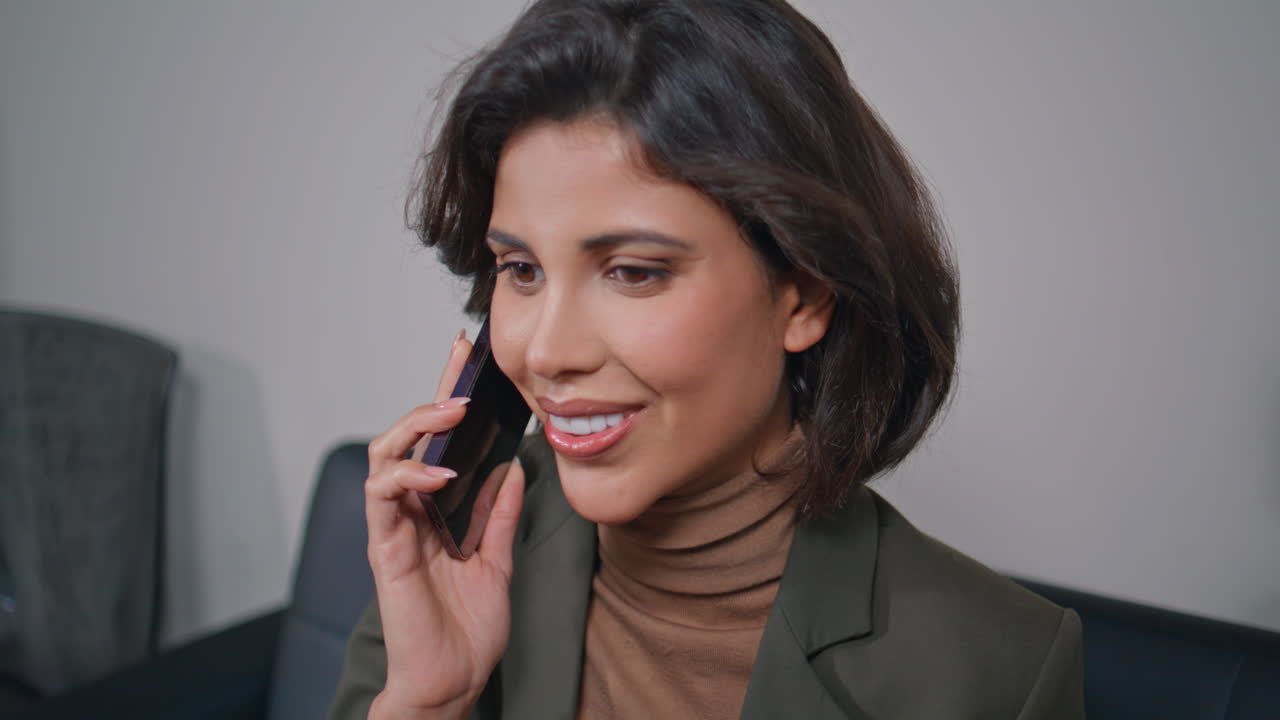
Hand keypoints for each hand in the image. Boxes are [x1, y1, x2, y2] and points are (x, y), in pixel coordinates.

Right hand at [364, 331, 524, 718]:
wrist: (453, 681)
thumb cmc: (467, 629)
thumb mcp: (497, 559)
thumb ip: (499, 514)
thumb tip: (515, 468)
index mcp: (436, 510)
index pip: (439, 442)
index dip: (447, 396)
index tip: (466, 357)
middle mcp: (410, 511)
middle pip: (408, 436)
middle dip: (431, 396)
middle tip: (461, 369)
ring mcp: (394, 528)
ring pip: (383, 456)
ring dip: (416, 426)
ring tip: (453, 413)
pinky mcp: (386, 549)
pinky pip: (382, 499)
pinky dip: (408, 477)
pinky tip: (441, 474)